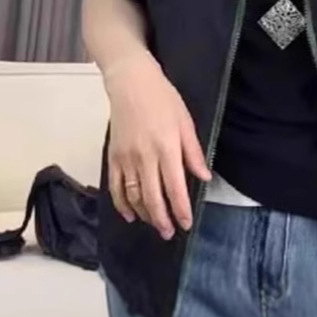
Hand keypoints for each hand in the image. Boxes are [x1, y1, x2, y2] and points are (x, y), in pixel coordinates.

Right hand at [104, 53, 211, 239]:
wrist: (131, 83)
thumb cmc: (163, 99)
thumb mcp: (186, 122)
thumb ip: (194, 152)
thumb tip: (204, 177)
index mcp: (166, 148)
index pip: (175, 187)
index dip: (180, 209)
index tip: (186, 224)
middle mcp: (145, 157)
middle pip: (152, 198)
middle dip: (162, 220)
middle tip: (169, 233)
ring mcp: (126, 158)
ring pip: (133, 196)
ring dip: (145, 215)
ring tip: (155, 225)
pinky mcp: (113, 157)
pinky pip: (116, 187)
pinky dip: (122, 205)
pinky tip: (131, 215)